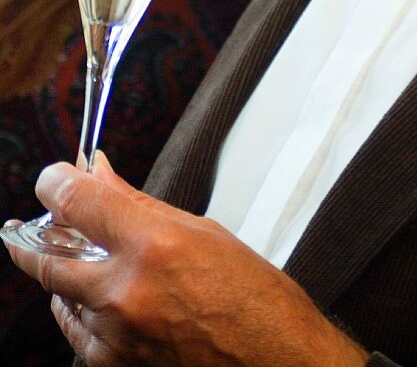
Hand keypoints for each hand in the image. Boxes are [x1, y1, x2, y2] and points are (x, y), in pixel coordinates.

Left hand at [4, 156, 367, 366]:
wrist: (275, 360)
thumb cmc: (252, 295)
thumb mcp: (202, 231)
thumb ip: (138, 205)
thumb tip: (98, 174)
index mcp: (154, 246)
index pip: (78, 202)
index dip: (56, 184)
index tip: (52, 179)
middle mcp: (127, 292)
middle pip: (49, 257)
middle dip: (36, 236)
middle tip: (36, 224)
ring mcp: (116, 336)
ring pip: (60, 296)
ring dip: (67, 274)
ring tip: (88, 261)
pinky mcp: (115, 366)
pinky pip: (76, 333)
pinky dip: (80, 312)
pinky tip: (96, 299)